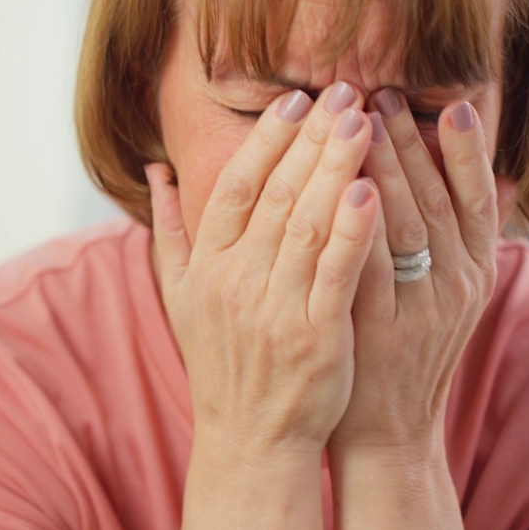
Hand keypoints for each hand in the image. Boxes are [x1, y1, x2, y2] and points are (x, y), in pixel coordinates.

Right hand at [147, 83, 381, 454]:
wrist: (250, 438)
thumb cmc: (221, 359)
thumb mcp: (180, 294)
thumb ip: (169, 229)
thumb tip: (156, 170)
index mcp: (207, 265)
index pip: (236, 187)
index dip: (265, 140)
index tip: (295, 100)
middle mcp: (235, 280)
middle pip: (277, 194)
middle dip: (312, 139)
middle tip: (343, 91)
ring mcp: (275, 309)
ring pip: (308, 224)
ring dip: (336, 168)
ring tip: (365, 121)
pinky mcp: (316, 338)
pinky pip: (336, 275)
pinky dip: (353, 232)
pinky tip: (372, 191)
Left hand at [329, 90, 517, 452]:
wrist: (384, 430)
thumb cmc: (401, 349)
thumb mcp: (444, 295)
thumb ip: (453, 237)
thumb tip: (478, 172)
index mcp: (474, 273)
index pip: (473, 197)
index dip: (463, 148)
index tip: (445, 101)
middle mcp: (454, 286)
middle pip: (433, 198)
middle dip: (406, 141)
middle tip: (379, 92)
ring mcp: (417, 309)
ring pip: (403, 223)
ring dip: (380, 166)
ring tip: (358, 119)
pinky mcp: (377, 328)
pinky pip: (365, 264)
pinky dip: (354, 222)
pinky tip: (339, 184)